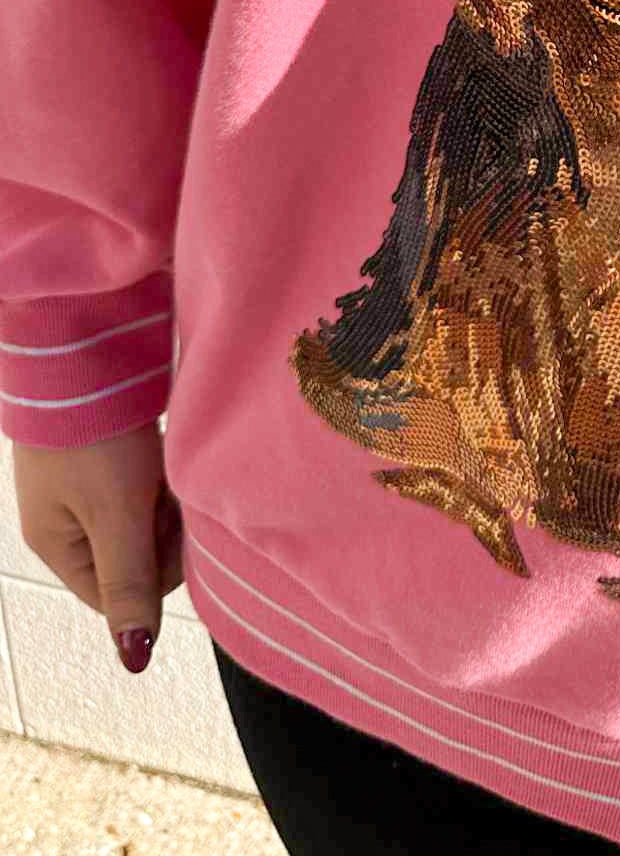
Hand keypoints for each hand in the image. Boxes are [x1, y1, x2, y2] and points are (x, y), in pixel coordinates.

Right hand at [11, 421, 183, 674]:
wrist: (85, 350)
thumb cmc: (96, 437)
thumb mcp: (117, 514)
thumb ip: (128, 583)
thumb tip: (134, 661)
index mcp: (56, 544)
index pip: (119, 594)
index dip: (156, 570)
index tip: (171, 529)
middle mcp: (63, 519)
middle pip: (131, 553)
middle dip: (159, 528)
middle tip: (168, 490)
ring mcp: (80, 483)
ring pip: (139, 514)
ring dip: (161, 496)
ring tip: (164, 464)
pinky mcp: (101, 449)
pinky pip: (139, 480)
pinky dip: (157, 469)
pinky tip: (160, 447)